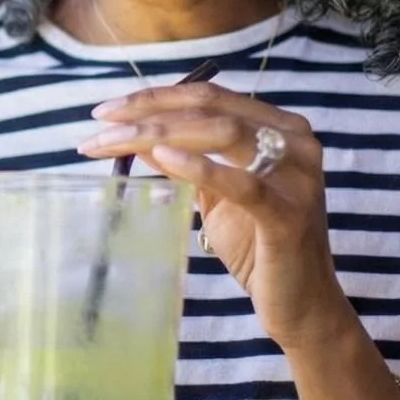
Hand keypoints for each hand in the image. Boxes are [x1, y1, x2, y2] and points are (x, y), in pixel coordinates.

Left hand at [77, 82, 356, 350]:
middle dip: (147, 112)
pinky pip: (242, 183)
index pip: (209, 96)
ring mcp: (297, 176)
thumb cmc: (257, 246)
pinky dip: (198, 166)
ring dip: (158, 133)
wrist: (300, 304)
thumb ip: (184, 160)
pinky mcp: (290, 214)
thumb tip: (137, 136)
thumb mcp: (213, 194)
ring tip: (114, 141)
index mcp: (279, 128)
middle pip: (210, 108)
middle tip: (99, 122)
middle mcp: (295, 142)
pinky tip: (160, 157)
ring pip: (221, 133)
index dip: (155, 97)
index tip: (106, 110)